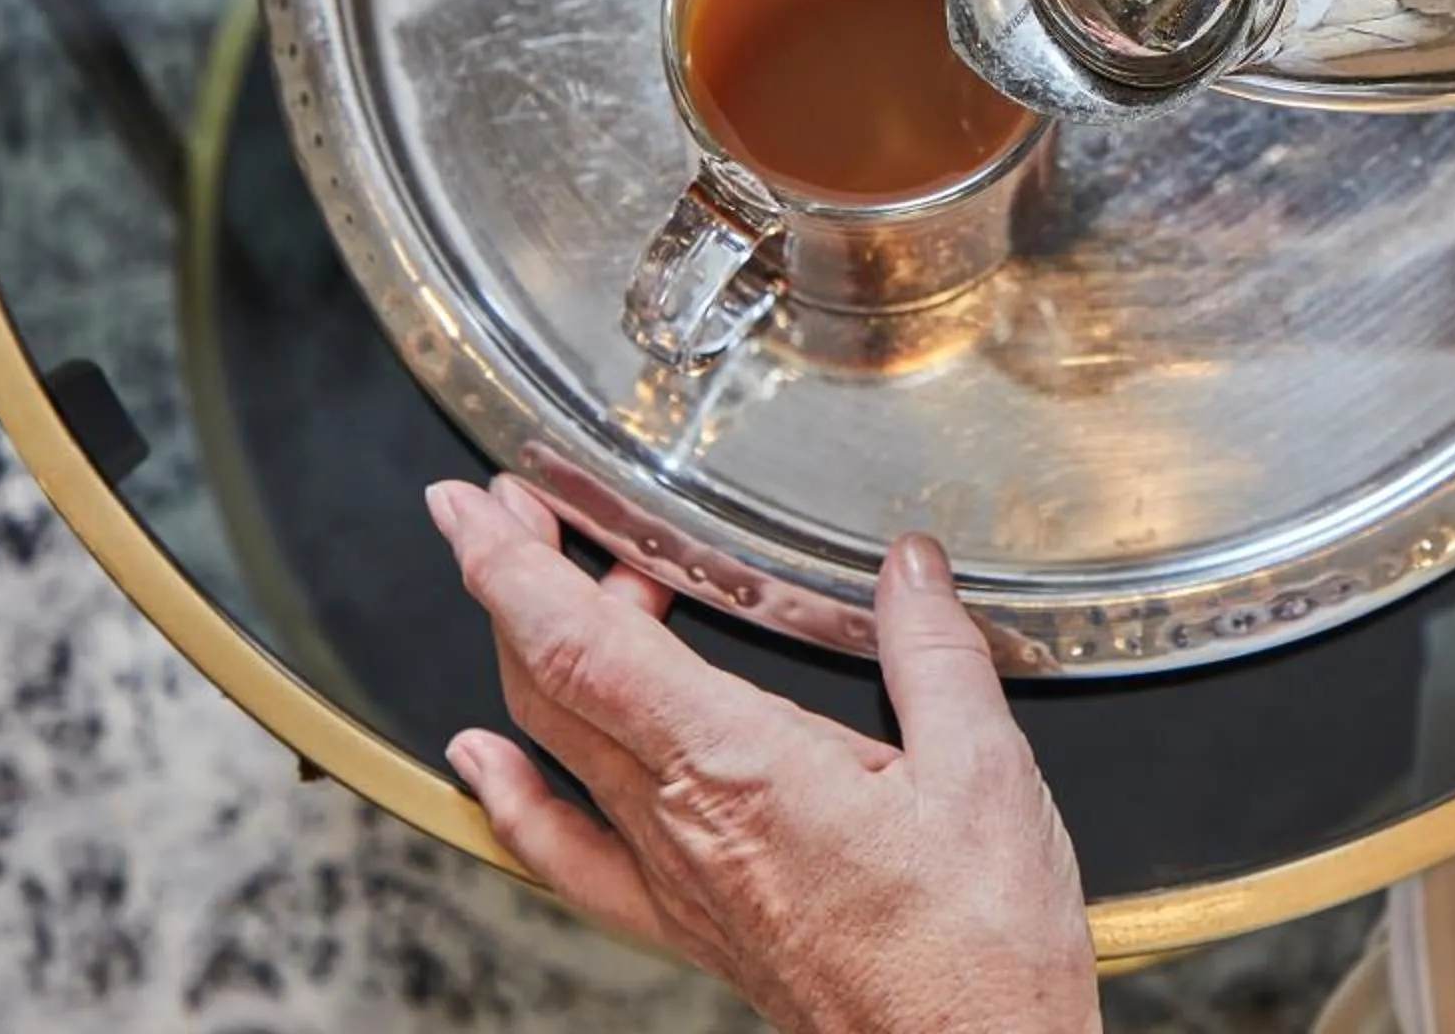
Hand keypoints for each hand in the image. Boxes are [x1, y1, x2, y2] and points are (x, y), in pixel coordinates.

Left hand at [427, 477, 1098, 1032]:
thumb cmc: (974, 947)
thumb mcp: (983, 770)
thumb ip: (933, 653)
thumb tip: (911, 569)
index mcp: (740, 764)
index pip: (582, 644)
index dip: (510, 565)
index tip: (471, 506)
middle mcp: (683, 822)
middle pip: (547, 684)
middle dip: (507, 583)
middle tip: (507, 512)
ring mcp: (675, 876)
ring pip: (557, 749)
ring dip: (531, 657)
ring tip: (550, 590)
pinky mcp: (688, 920)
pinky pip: (568, 854)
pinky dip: (512, 798)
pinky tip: (490, 767)